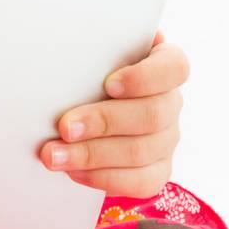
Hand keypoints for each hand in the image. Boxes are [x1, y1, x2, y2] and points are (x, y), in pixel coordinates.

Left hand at [38, 30, 189, 197]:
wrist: (80, 110)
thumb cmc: (85, 72)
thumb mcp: (90, 55)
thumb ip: (89, 50)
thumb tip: (56, 46)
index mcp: (163, 65)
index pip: (174, 68)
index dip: (144, 78)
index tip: (108, 84)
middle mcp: (170, 102)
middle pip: (152, 115)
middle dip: (103, 122)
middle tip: (64, 126)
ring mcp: (168, 139)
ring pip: (140, 151)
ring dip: (91, 154)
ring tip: (53, 154)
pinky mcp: (158, 170)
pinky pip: (139, 182)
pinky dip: (102, 177)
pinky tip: (73, 171)